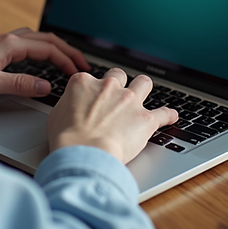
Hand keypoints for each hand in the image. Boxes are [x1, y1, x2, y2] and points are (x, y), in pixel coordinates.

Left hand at [0, 28, 88, 101]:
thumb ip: (20, 85)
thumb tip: (46, 86)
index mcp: (10, 44)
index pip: (49, 48)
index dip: (67, 60)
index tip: (79, 72)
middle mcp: (7, 39)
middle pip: (47, 40)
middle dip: (67, 51)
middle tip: (82, 64)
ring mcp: (0, 43)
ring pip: (37, 40)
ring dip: (55, 48)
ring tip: (67, 60)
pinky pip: (26, 44)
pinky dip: (41, 49)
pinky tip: (40, 59)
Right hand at [47, 68, 177, 163]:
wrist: (83, 153)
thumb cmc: (66, 138)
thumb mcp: (56, 115)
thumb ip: (68, 104)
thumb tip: (71, 107)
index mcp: (85, 83)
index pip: (91, 78)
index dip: (93, 90)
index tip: (93, 99)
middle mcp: (109, 87)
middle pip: (119, 75)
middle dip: (120, 84)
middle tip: (118, 95)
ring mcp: (129, 100)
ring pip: (144, 82)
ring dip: (144, 88)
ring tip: (145, 94)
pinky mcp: (145, 118)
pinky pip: (164, 113)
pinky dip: (169, 115)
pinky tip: (172, 117)